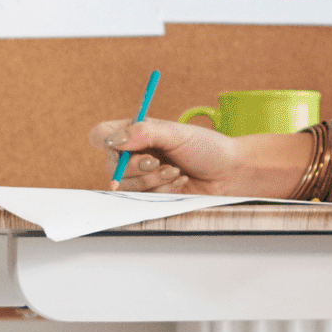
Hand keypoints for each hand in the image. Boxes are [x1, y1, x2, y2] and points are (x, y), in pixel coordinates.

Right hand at [89, 115, 308, 194]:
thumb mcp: (176, 133)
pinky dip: (162, 191)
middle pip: (111, 166)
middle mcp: (134, 154)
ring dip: (153, 180)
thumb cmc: (207, 148)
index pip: (101, 135)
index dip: (107, 142)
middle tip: (160, 162)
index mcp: (136, 132)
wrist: (230, 173)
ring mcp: (142, 176)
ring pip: (126, 186)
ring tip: (175, 171)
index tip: (124, 147)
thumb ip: (143, 132)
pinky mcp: (152, 195)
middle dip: (138, 167)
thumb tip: (115, 140)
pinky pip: (143, 198)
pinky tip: (179, 183)